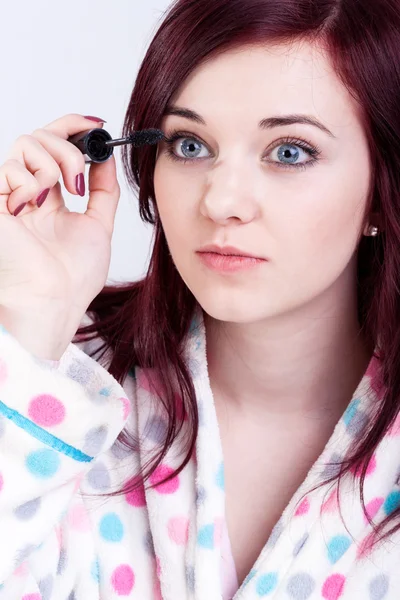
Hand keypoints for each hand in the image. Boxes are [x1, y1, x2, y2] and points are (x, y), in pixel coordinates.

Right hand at [0, 114, 120, 358]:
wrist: (54, 301)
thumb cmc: (72, 278)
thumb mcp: (99, 226)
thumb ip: (103, 190)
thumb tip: (107, 158)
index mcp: (52, 200)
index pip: (56, 149)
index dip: (74, 128)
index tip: (97, 125)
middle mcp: (29, 194)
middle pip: (41, 137)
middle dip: (68, 148)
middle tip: (78, 178)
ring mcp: (11, 196)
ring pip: (25, 144)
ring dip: (51, 163)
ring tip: (56, 195)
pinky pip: (8, 168)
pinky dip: (29, 181)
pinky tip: (33, 205)